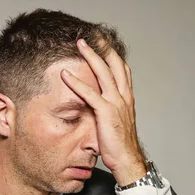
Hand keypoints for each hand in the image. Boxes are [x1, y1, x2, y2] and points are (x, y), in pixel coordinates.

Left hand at [61, 39, 146, 185]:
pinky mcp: (106, 113)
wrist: (128, 160)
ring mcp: (116, 103)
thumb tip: (94, 104)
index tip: (102, 42)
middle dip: (103, 47)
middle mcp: (124, 97)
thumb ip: (107, 109)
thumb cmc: (120, 145)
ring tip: (79, 44)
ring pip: (103, 73)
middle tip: (91, 34)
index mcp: (127, 98)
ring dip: (90, 56)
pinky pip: (90, 94)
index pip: (121, 70)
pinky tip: (66, 75)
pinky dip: (77, 83)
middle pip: (114, 64)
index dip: (112, 54)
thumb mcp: (115, 122)